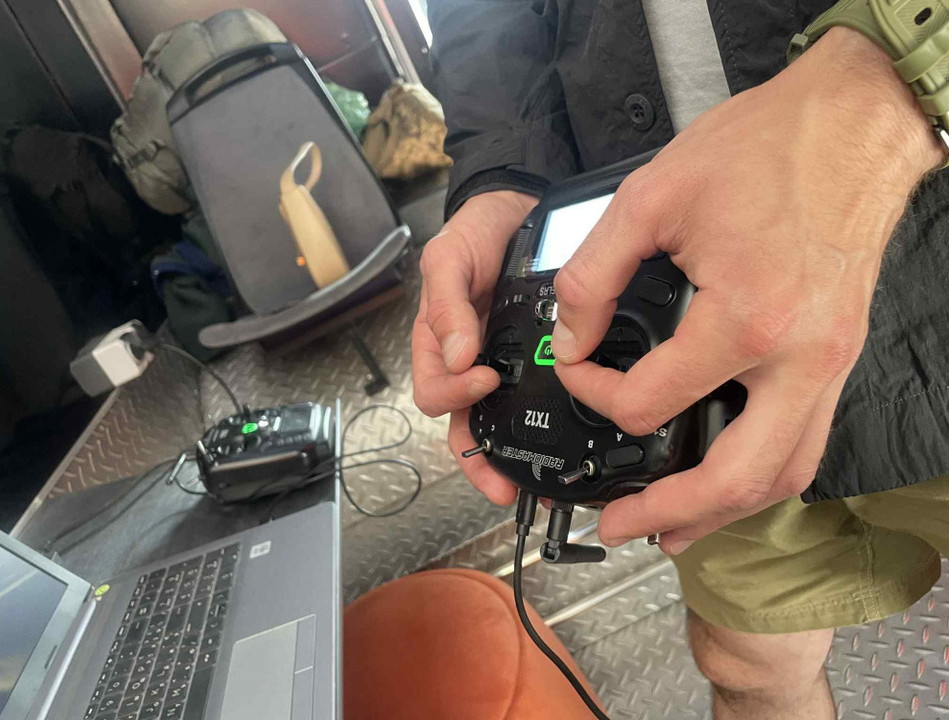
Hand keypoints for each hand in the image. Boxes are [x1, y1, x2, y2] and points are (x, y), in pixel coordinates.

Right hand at [412, 190, 538, 504]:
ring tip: (542, 483)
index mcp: (439, 346)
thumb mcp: (448, 259)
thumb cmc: (474, 232)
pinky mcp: (537, 359)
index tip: (485, 378)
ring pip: (502, 423)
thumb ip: (446, 305)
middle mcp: (470, 363)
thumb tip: (456, 356)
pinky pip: (538, 399)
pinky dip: (548, 422)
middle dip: (485, 462)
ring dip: (517, 455)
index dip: (457, 396)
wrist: (520, 209)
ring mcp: (504, 364)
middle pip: (467, 427)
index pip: (436, 393)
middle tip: (509, 486)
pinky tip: (567, 435)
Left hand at [550, 28, 941, 552]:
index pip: (649, 400)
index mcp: (746, 318)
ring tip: (670, 528)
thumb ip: (596, 272)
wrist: (854, 124)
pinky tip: (726, 479)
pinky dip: (762, 476)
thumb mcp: (653, 197)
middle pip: (734, 476)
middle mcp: (798, 357)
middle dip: (669, 512)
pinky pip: (804, 442)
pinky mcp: (837, 357)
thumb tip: (572, 333)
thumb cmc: (766, 148)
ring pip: (781, 474)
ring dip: (723, 511)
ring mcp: (828, 364)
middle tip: (617, 526)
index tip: (576, 369)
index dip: (594, 393)